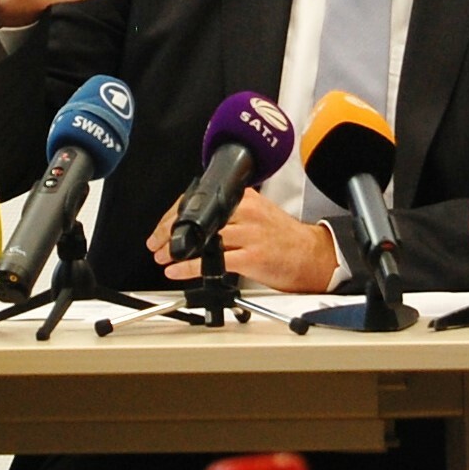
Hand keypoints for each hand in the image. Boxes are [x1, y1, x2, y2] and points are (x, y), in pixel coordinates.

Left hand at [146, 188, 337, 292]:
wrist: (312, 255)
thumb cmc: (282, 238)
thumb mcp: (256, 214)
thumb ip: (229, 214)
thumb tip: (192, 222)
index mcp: (245, 198)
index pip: (200, 200)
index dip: (174, 214)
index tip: (162, 226)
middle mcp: (247, 212)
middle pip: (198, 217)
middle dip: (170, 230)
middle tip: (156, 242)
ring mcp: (251, 234)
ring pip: (204, 238)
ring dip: (177, 249)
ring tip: (163, 257)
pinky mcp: (254, 257)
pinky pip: (215, 261)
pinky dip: (191, 267)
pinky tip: (177, 271)